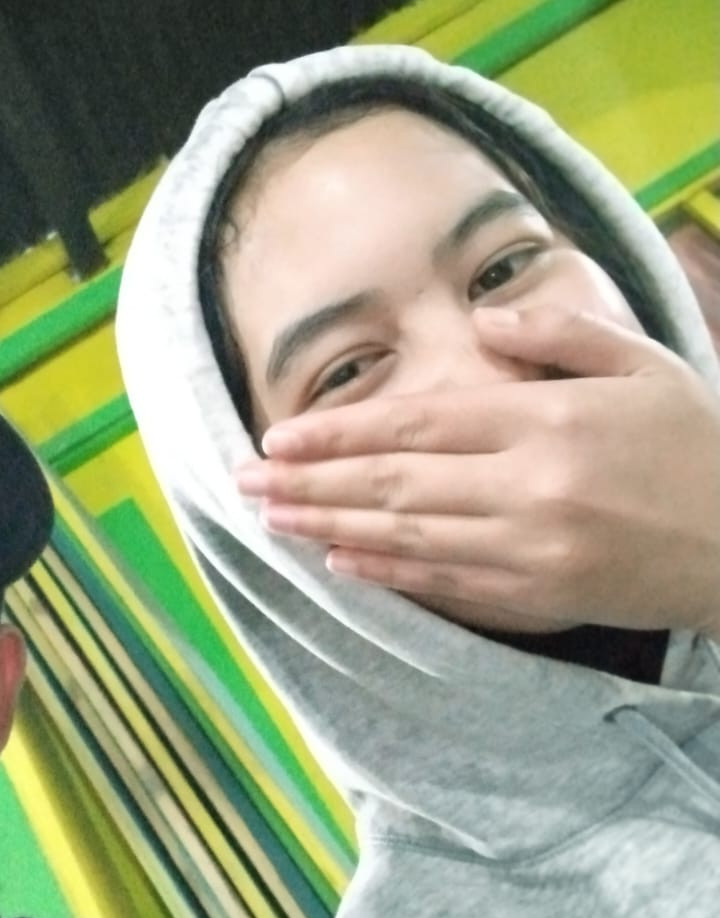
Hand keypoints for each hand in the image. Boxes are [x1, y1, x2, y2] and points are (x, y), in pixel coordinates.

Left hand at [233, 305, 719, 638]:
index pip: (415, 424)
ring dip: (328, 527)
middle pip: (392, 483)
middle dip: (309, 481)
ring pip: (405, 536)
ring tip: (270, 517)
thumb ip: (557, 334)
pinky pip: (444, 583)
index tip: (276, 435)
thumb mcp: (641, 364)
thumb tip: (481, 321)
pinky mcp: (539, 596)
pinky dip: (386, 573)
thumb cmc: (696, 443)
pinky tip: (338, 561)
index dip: (337, 432)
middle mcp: (529, 486)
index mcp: (546, 420)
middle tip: (243, 480)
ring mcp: (531, 548)